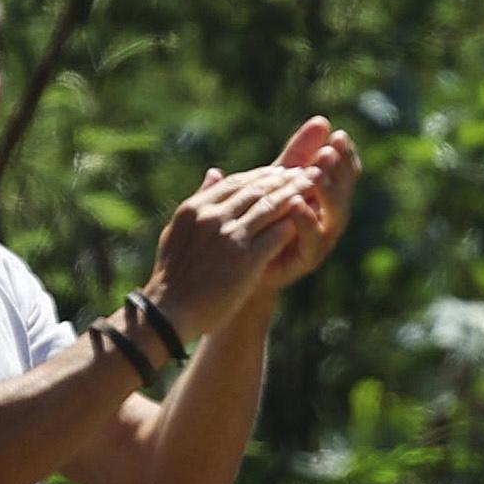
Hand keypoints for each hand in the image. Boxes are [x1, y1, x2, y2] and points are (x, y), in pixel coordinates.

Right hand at [145, 163, 316, 335]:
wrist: (170, 311)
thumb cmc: (174, 277)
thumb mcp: (178, 230)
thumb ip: (199, 200)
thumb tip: (214, 173)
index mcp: (195, 208)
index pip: (234, 182)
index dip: (261, 175)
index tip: (280, 171)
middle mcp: (212, 217)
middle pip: (255, 190)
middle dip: (283, 179)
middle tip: (305, 172)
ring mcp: (230, 236)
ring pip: (268, 207)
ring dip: (294, 194)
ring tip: (312, 188)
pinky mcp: (245, 259)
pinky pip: (275, 235)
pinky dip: (292, 223)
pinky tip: (307, 217)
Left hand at [253, 116, 358, 290]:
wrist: (238, 265)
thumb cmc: (260, 219)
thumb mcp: (277, 180)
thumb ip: (298, 154)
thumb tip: (323, 120)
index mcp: (323, 197)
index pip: (343, 173)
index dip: (345, 155)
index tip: (339, 135)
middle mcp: (327, 219)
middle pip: (344, 192)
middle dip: (339, 171)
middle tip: (330, 152)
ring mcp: (320, 241)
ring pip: (336, 217)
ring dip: (328, 194)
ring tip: (316, 174)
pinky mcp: (306, 260)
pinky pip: (313, 242)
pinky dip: (307, 223)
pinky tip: (296, 203)